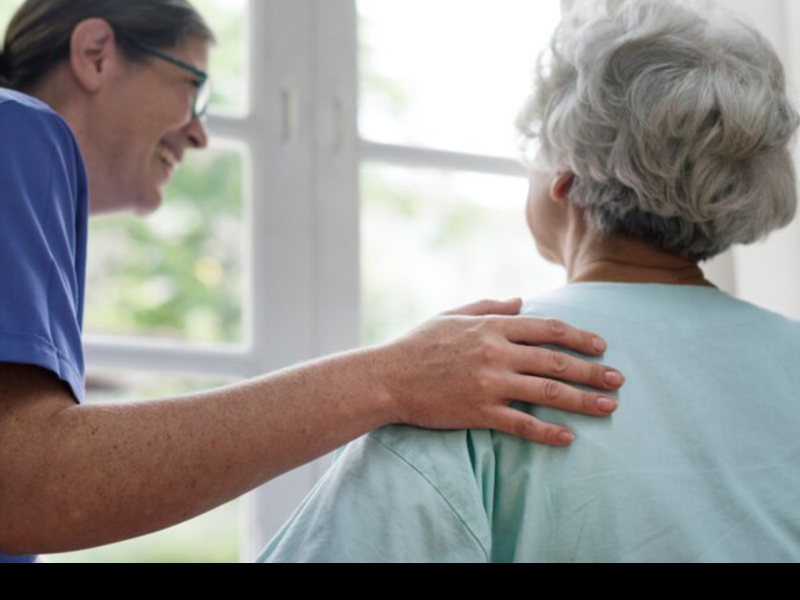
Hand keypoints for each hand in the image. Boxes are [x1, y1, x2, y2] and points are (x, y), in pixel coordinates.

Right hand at [379, 298, 624, 446]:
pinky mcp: (479, 411)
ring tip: (609, 407)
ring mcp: (489, 383)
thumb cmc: (417, 344)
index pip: (547, 329)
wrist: (387, 377)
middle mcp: (496, 353)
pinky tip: (568, 438)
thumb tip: (521, 301)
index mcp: (492, 327)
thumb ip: (489, 306)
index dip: (579, 336)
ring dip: (583, 400)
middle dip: (592, 370)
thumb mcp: (452, 315)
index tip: (601, 346)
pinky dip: (547, 432)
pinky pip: (521, 423)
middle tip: (619, 380)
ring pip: (547, 391)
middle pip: (556, 360)